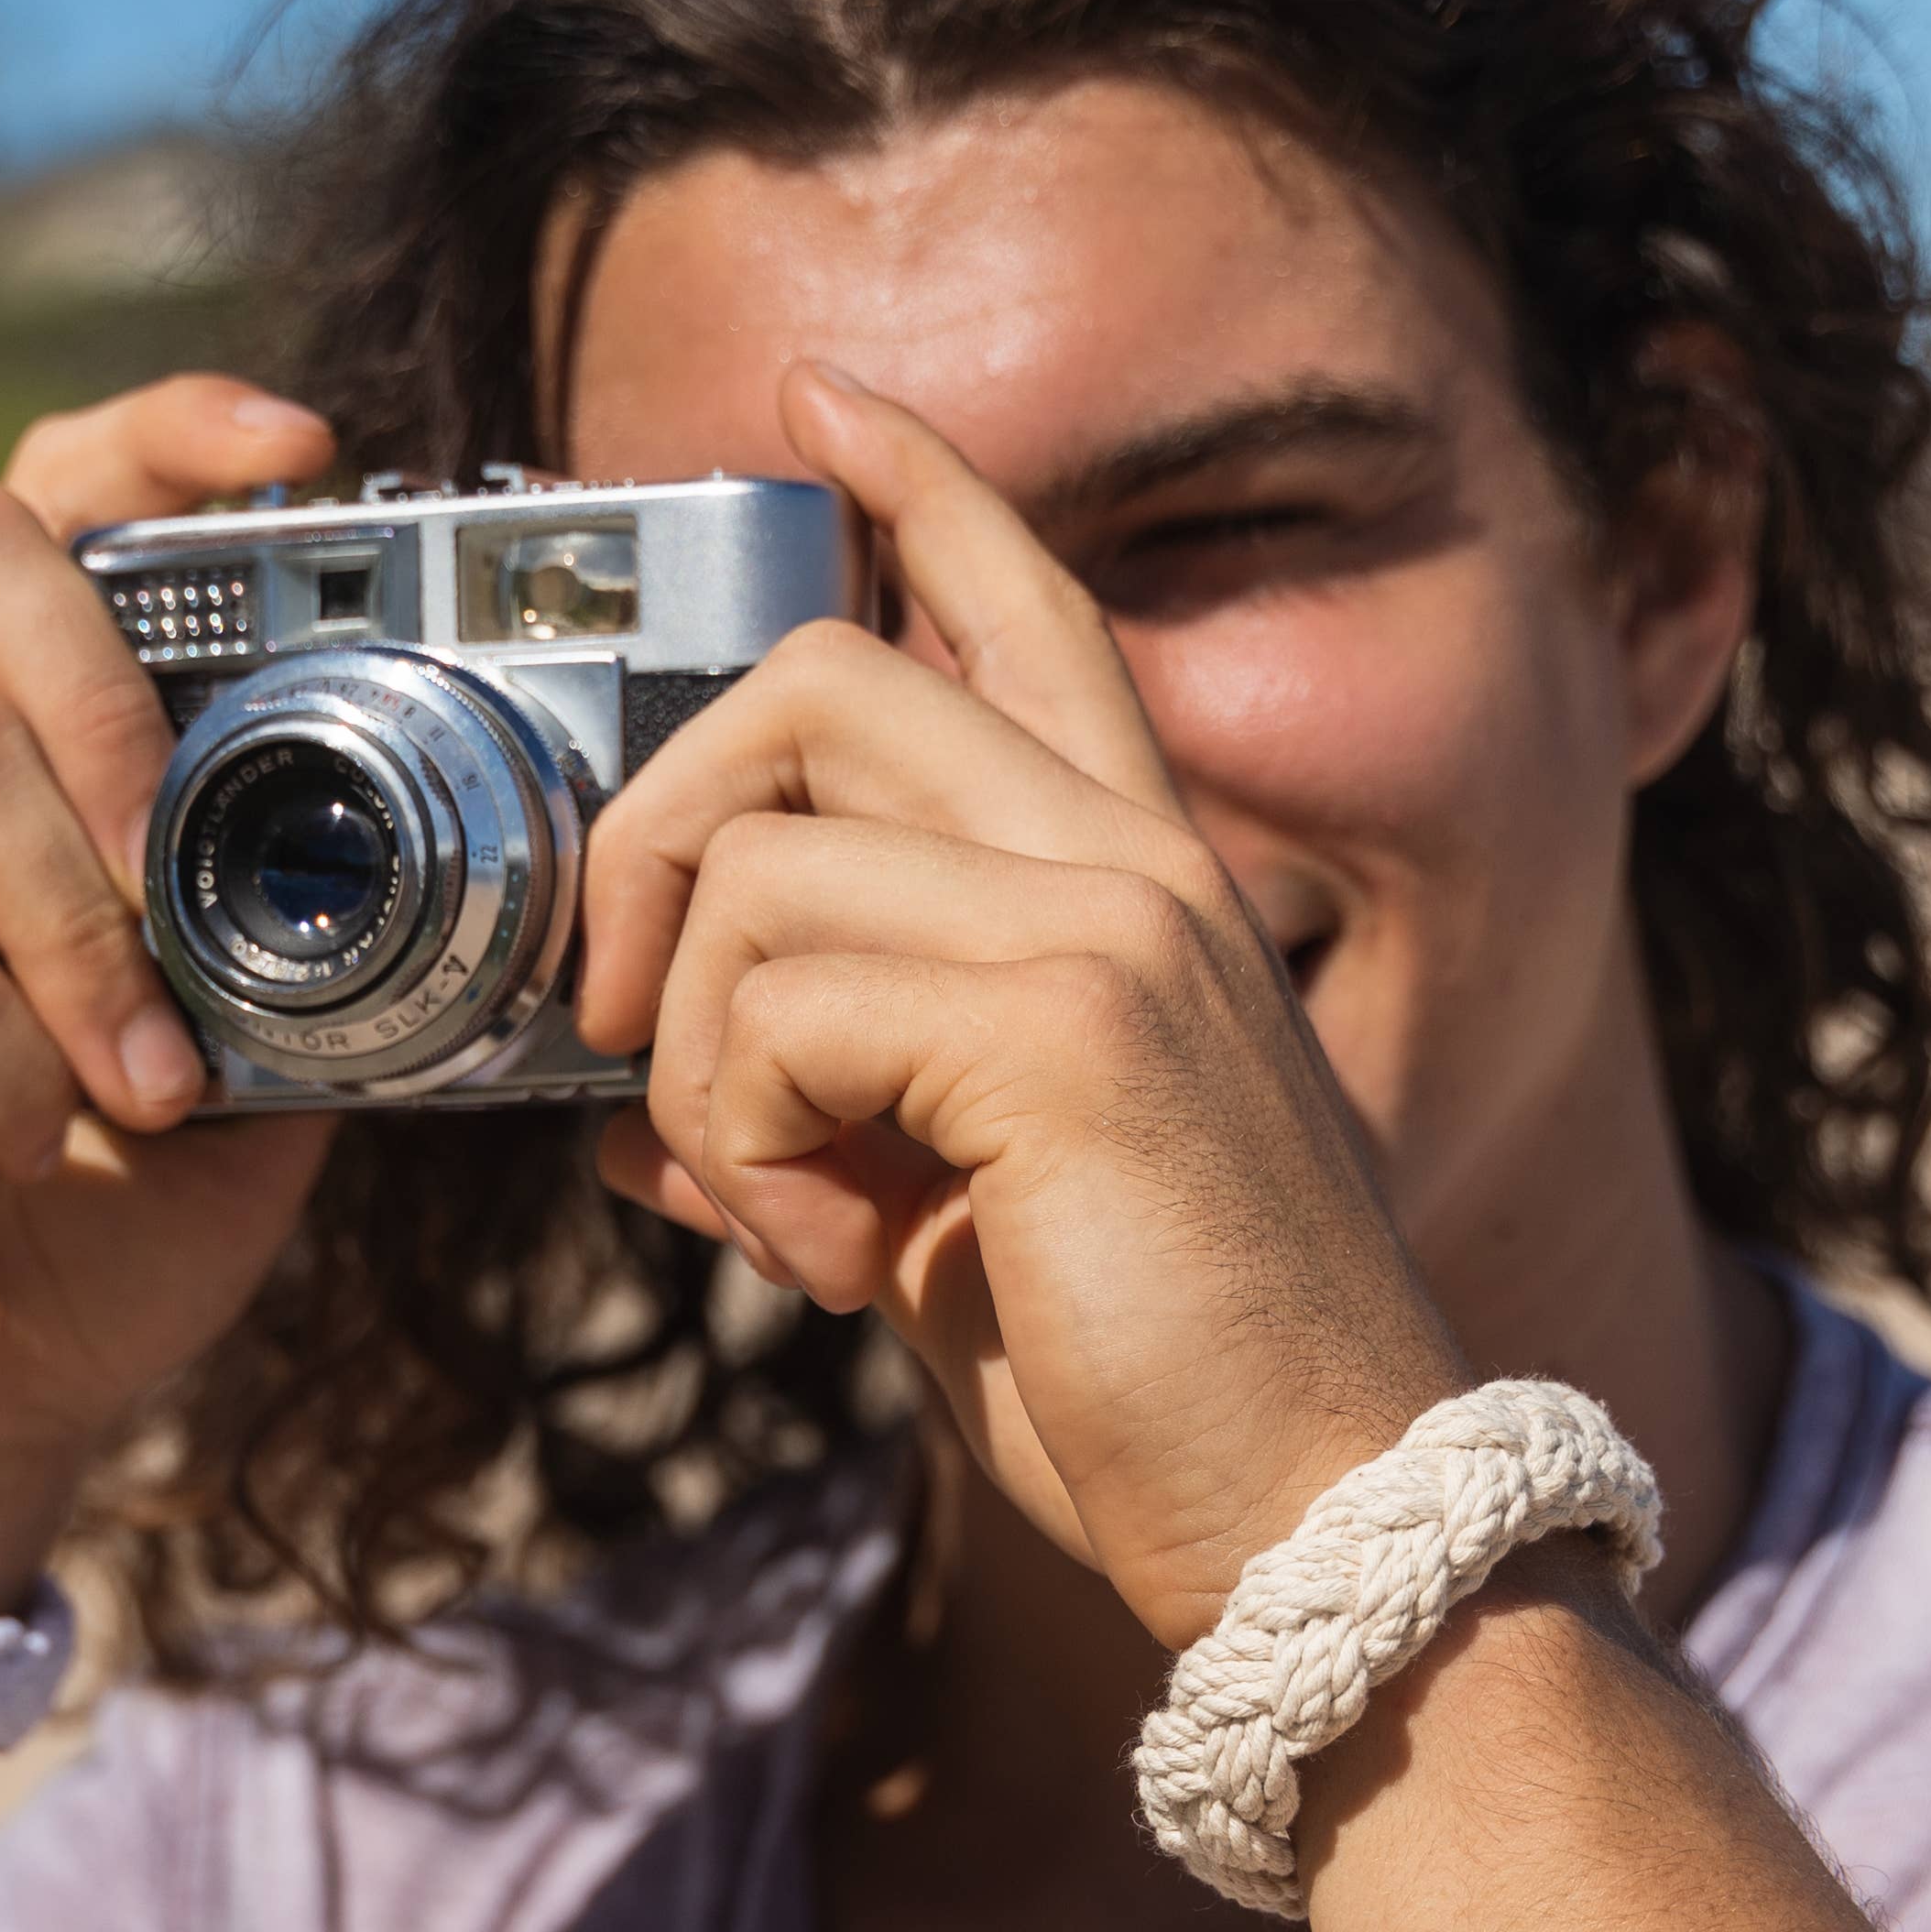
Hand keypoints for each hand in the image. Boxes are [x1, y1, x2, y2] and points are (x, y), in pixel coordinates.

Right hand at [0, 377, 339, 1604]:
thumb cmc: (92, 1231)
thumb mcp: (254, 1055)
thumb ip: (299, 920)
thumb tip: (440, 831)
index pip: (29, 502)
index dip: (151, 440)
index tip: (297, 452)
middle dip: (125, 693)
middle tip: (197, 873)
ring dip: (90, 926)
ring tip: (147, 1077)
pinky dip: (9, 1055)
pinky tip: (30, 1138)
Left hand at [586, 366, 1466, 1648]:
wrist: (1315, 1525)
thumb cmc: (1148, 1381)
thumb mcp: (944, 1219)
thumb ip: (812, 1115)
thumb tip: (621, 1104)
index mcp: (1135, 880)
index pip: (1029, 608)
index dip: (917, 488)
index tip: (814, 406)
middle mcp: (1135, 859)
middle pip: (820, 678)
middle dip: (655, 828)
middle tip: (615, 1013)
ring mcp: (1112, 922)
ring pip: (763, 853)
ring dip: (704, 1056)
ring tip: (784, 1222)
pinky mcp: (1066, 1023)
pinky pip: (778, 1003)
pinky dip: (742, 1144)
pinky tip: (825, 1264)